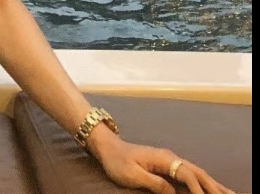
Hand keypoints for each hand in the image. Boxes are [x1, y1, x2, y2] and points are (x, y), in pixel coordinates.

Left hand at [90, 131, 235, 193]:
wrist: (108, 147)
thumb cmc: (117, 161)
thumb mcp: (132, 175)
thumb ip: (154, 183)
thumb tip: (173, 192)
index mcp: (163, 158)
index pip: (186, 174)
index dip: (198, 189)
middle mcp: (170, 157)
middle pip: (197, 172)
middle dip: (214, 186)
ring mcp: (170, 160)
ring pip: (197, 172)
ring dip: (213, 183)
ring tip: (229, 192)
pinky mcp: (167, 165)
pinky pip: (190, 173)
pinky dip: (203, 180)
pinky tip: (211, 186)